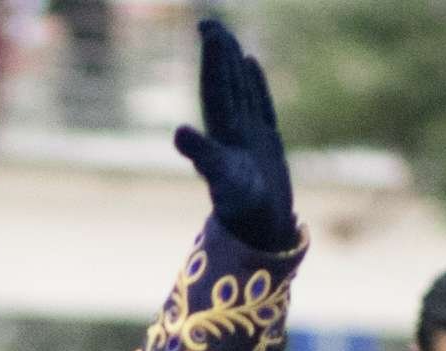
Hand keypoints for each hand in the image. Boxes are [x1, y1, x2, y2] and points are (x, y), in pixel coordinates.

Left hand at [172, 18, 295, 252]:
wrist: (262, 233)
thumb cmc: (242, 210)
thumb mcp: (223, 179)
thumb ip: (202, 154)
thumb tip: (178, 131)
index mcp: (221, 133)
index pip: (215, 88)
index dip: (210, 59)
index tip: (205, 28)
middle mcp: (232, 132)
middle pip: (223, 84)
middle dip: (217, 54)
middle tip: (209, 22)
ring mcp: (249, 137)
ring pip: (240, 92)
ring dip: (232, 65)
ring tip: (227, 37)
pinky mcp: (266, 144)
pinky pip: (260, 105)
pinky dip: (256, 84)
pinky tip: (250, 64)